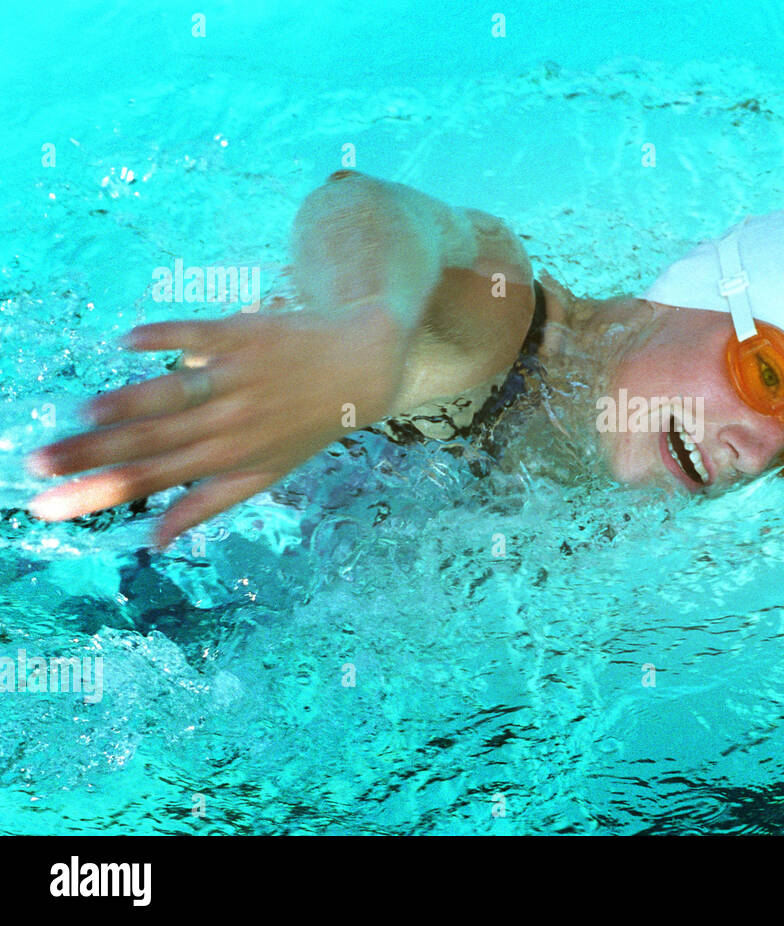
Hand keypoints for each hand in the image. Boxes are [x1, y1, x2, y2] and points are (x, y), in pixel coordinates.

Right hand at [24, 301, 406, 548]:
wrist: (361, 369)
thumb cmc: (304, 426)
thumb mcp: (263, 475)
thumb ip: (205, 504)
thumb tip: (153, 540)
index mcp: (226, 459)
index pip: (151, 482)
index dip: (98, 494)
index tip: (45, 505)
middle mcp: (229, 423)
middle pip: (150, 441)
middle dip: (90, 455)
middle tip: (35, 463)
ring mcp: (237, 379)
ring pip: (171, 395)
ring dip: (125, 403)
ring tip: (81, 415)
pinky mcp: (243, 337)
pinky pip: (199, 337)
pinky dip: (165, 338)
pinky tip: (130, 342)